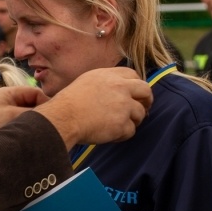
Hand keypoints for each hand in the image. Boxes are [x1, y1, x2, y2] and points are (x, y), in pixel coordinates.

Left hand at [0, 87, 49, 142]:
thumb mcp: (12, 117)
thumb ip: (34, 115)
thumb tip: (53, 117)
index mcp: (9, 93)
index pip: (36, 93)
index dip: (48, 103)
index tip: (57, 117)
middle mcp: (7, 103)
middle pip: (33, 106)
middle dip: (43, 116)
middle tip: (53, 128)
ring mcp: (4, 116)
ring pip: (28, 119)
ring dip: (34, 127)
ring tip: (41, 137)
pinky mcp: (2, 129)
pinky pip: (20, 129)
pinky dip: (27, 134)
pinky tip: (30, 143)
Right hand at [35, 67, 152, 148]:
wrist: (64, 117)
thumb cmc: (69, 102)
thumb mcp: (87, 81)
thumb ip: (105, 82)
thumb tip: (116, 88)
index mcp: (110, 76)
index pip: (133, 75)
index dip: (136, 86)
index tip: (135, 94)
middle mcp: (120, 88)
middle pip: (146, 91)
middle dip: (147, 101)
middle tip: (143, 109)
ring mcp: (123, 106)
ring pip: (141, 113)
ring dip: (134, 120)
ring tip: (120, 125)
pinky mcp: (122, 124)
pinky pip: (131, 131)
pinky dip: (123, 134)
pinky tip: (112, 135)